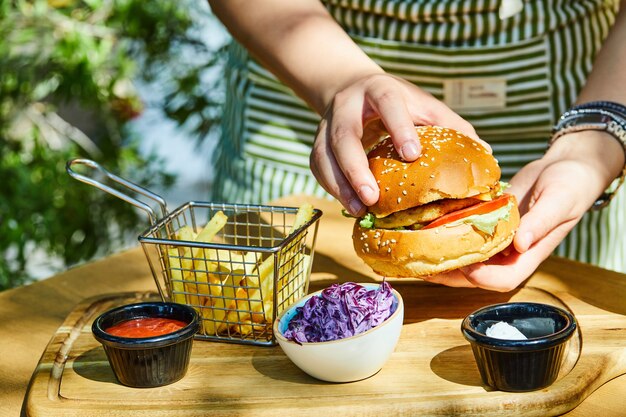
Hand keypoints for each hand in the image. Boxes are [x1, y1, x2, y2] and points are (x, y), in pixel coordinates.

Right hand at [310, 73, 482, 215]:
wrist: (349, 88)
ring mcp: (326, 125)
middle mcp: (347, 106)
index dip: (399, 127)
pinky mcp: (316, 144)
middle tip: (373, 197)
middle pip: (345, 135)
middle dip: (356, 167)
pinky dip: (332, 188)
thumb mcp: (423, 104)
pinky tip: (350, 205)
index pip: (388, 102)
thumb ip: (451, 125)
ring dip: (339, 185)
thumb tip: (486, 155)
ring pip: (324, 156)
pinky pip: (318, 168)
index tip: (412, 155)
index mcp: (379, 90)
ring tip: (359, 210)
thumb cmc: (397, 103)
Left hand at [424, 130, 622, 290]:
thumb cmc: (570, 185)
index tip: (464, 264)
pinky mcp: (486, 223)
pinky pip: (465, 236)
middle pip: (477, 276)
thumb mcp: (559, 201)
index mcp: (530, 254)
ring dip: (443, 259)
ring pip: (467, 258)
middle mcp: (510, 253)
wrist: (564, 168)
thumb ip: (540, 223)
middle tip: (423, 267)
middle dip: (450, 275)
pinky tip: (427, 229)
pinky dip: (447, 236)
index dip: (481, 278)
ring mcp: (497, 239)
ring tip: (417, 254)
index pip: (503, 280)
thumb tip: (520, 245)